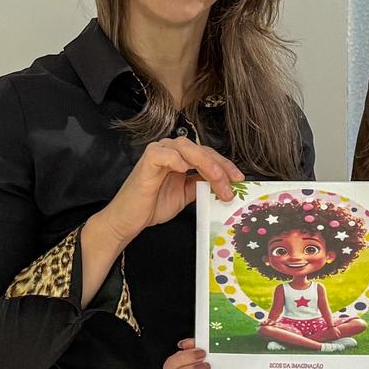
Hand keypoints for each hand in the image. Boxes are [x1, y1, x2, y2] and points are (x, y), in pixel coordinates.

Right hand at [96, 137, 242, 246]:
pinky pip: (164, 154)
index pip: (207, 154)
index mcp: (180, 157)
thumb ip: (202, 184)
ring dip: (206, 163)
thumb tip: (224, 184)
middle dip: (219, 166)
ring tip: (217, 179)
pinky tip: (185, 170)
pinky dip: (176, 160)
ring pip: (187, 148)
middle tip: (231, 183)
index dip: (225, 165)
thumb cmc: (153, 205)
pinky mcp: (146, 161)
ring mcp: (158, 153)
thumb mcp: (186, 194)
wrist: (129, 220)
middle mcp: (170, 150)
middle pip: (201, 149)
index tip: (239, 179)